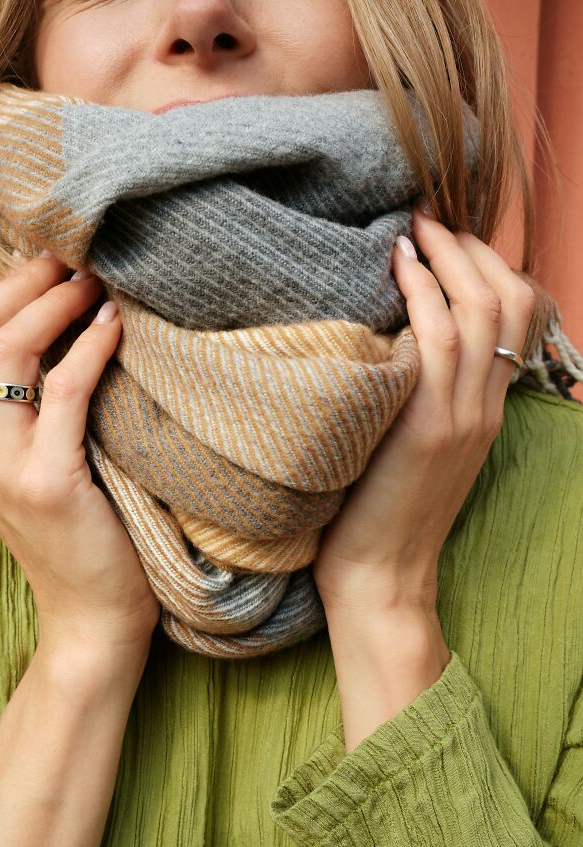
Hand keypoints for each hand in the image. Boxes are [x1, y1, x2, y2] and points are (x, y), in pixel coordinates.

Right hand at [0, 252, 160, 658]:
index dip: (5, 292)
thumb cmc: (88, 545)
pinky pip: (63, 392)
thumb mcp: (52, 475)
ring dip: (53, 304)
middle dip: (24, 284)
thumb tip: (83, 350)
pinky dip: (89, 349)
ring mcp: (7, 466)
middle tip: (75, 257)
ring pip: (6, 352)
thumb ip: (49, 422)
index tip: (51, 262)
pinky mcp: (48, 483)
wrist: (92, 623)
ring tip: (97, 281)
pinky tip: (117, 327)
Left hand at [313, 200, 536, 618]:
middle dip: (472, 247)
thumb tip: (390, 344)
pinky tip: (398, 266)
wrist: (380, 576)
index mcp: (487, 408)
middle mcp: (485, 406)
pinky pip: (441, 339)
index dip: (486, 264)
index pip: (516, 314)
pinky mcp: (430, 425)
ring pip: (484, 309)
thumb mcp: (414, 447)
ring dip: (449, 256)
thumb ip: (420, 397)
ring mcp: (463, 415)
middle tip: (428, 220)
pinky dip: (424, 292)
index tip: (444, 239)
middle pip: (508, 298)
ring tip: (414, 228)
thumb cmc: (381, 513)